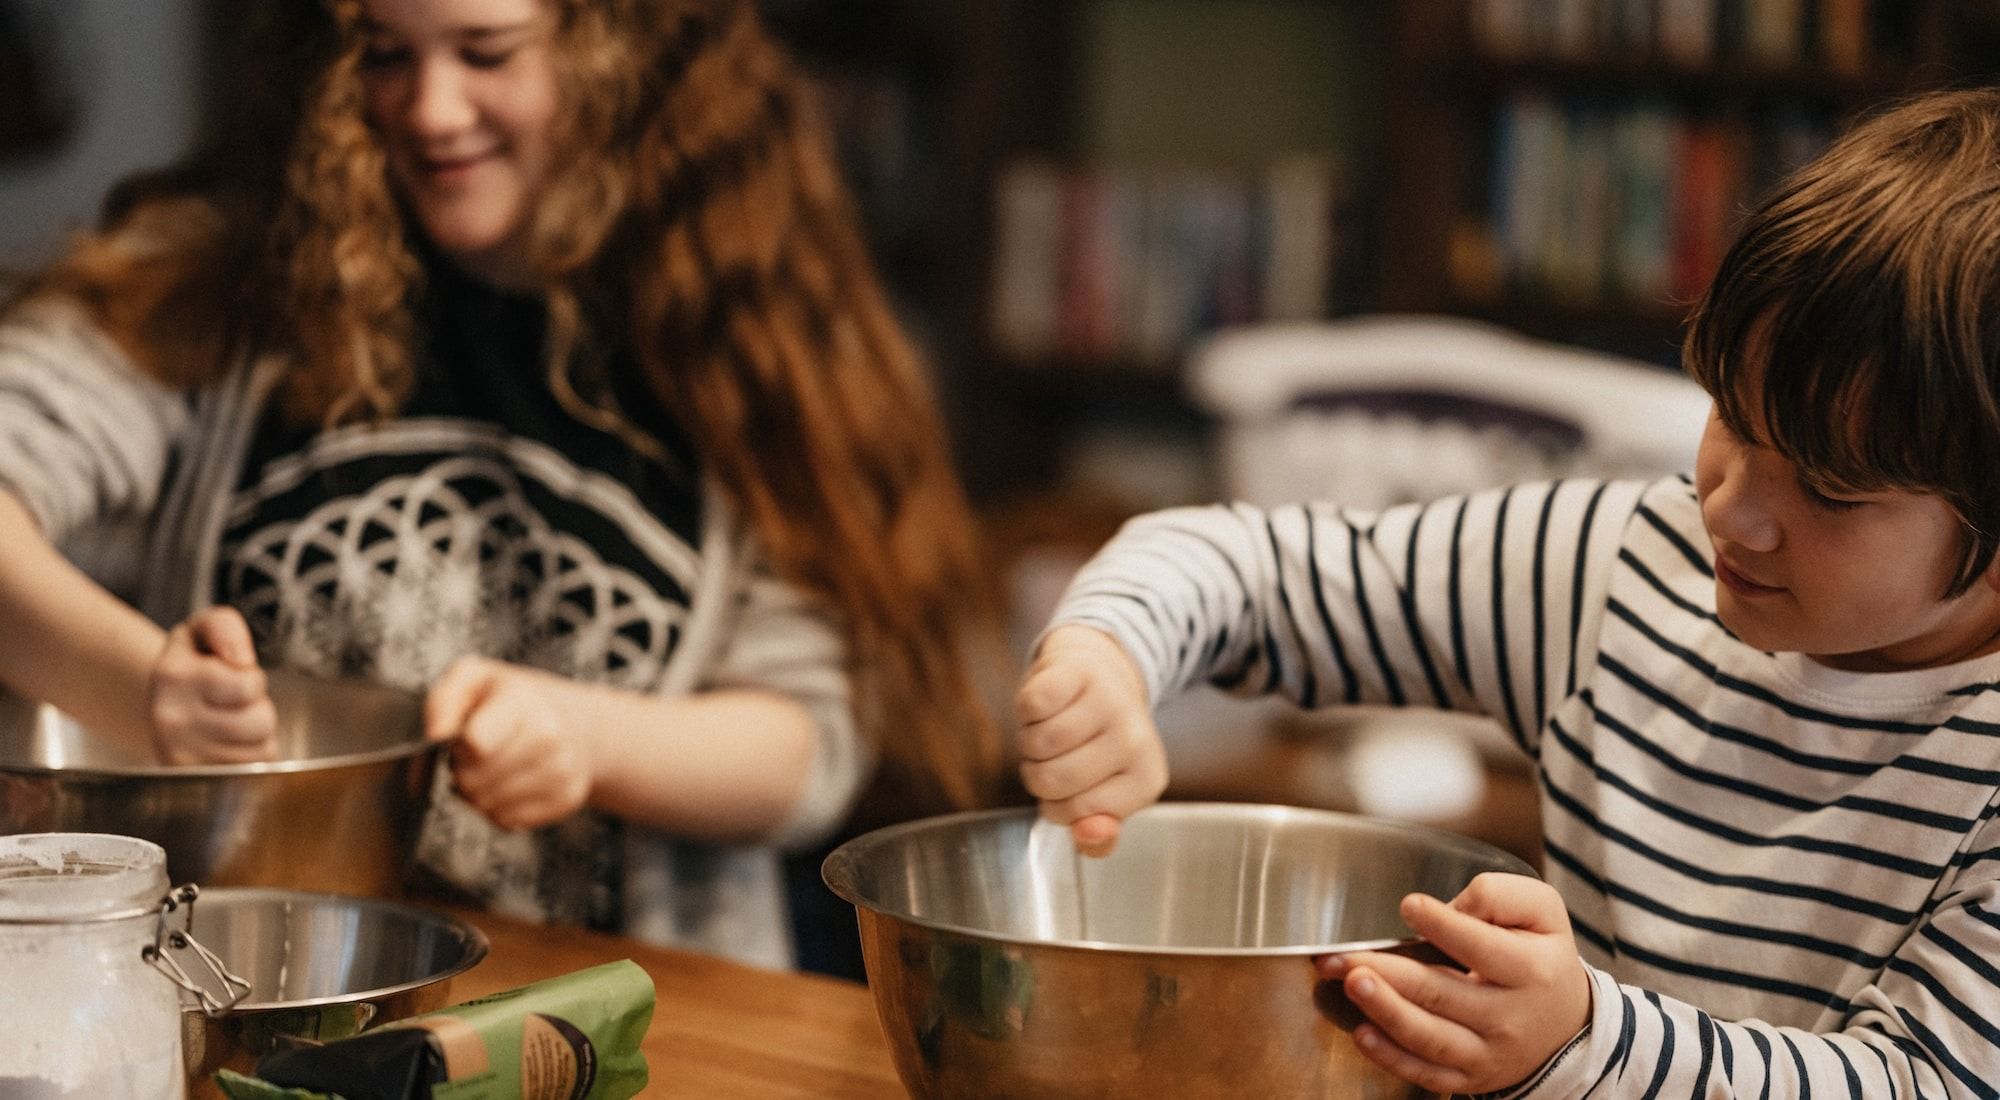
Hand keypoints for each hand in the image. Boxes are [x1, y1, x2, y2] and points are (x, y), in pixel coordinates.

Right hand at [148, 606, 276, 763]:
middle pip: (261, 721)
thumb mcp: (203, 629)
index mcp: (173, 677)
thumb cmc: (193, 663)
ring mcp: (180, 757)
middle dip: (258, 708)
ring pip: (262, 748)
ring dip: (257, 734)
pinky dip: (250, 756)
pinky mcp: (195, 780)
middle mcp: (171, 720)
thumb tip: (242, 661)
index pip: (248, 686)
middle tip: (233, 702)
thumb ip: (225, 626)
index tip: (229, 674)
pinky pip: (253, 770)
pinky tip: (228, 744)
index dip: (251, 678)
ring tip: (230, 721)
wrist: (161, 702)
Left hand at [425, 656, 601, 831]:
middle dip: (463, 772)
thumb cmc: (514, 702)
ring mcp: (562, 770)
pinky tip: (509, 785)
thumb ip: (445, 700)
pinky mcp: (566, 799)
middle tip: (475, 755)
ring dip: (479, 793)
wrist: (575, 722)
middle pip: (473, 781)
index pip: (476, 743)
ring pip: (488, 806)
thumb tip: (436, 734)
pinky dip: (499, 809)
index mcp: (522, 700)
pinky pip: (508, 821)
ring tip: (492, 768)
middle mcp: (549, 736)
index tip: (464, 737)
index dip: (458, 748)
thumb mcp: (474, 679)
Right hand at [1013, 624, 1166, 856]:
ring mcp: (1110, 701)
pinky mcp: (1080, 670)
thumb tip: (1087, 834)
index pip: (1075, 814)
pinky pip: (1030, 706)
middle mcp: (1135, 740)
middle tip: (1055, 756)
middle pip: (1051, 780)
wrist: (1099, 676)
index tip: (1071, 786)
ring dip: (1029, 741)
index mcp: (1146, 780)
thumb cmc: (1097, 745)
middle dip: (1037, 773)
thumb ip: (1097, 836)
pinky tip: (1047, 705)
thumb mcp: (1105, 797)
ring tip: (1050, 729)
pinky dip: (1026, 710)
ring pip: (1037, 744)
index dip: (1057, 805)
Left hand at [1315, 872, 1590, 1094]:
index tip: (1409, 905)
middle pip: (1441, 994)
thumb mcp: (1543, 913)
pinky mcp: (1468, 1077)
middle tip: (1343, 956)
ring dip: (1384, 1011)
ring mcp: (1487, 1053)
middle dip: (1388, 973)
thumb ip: (1500, 896)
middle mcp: (1509, 1017)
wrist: (1565, 1025)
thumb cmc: (1542, 957)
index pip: (1482, 947)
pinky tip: (1362, 1034)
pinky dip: (1392, 1057)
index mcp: (1531, 970)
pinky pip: (1426, 1073)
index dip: (1444, 926)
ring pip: (1429, 1037)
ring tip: (1349, 983)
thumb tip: (1452, 907)